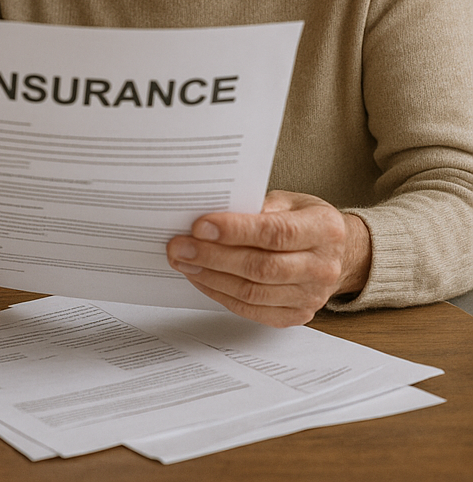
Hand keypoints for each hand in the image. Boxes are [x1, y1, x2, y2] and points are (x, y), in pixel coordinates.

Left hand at [166, 190, 371, 326]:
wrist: (337, 252)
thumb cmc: (303, 219)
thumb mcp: (288, 200)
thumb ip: (255, 206)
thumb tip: (209, 216)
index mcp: (324, 229)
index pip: (276, 233)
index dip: (235, 231)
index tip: (200, 225)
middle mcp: (323, 267)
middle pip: (261, 267)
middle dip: (213, 257)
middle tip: (179, 246)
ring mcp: (311, 296)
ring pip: (253, 292)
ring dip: (211, 278)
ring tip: (183, 262)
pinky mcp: (297, 315)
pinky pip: (252, 310)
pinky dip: (221, 294)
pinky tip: (201, 278)